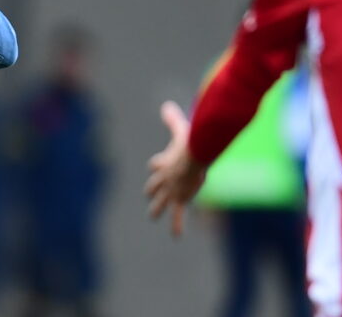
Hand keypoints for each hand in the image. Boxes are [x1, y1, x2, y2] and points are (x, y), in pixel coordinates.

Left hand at [144, 100, 205, 235]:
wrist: (193, 158)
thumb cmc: (188, 142)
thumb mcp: (180, 129)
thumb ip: (172, 118)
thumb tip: (166, 105)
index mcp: (164, 162)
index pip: (156, 164)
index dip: (157, 165)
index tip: (156, 164)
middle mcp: (164, 178)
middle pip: (154, 185)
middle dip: (152, 189)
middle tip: (148, 194)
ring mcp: (170, 190)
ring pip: (160, 202)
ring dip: (156, 209)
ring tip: (152, 215)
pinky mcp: (179, 199)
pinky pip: (177, 215)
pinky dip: (177, 225)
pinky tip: (176, 236)